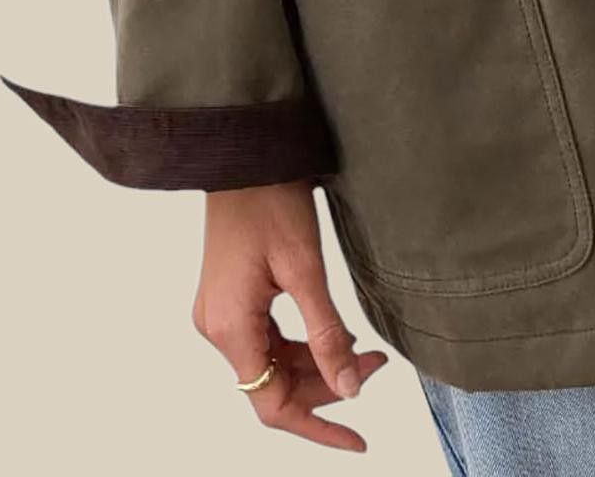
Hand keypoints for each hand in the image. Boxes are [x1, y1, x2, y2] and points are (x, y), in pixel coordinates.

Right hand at [194, 181, 389, 452]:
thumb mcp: (306, 269)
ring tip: (364, 350)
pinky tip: (335, 333)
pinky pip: (266, 340)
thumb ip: (326, 334)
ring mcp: (220, 313)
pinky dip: (301, 344)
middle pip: (273, 386)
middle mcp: (217, 328)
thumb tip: (348, 388)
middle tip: (376, 365)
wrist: (245, 153)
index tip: (357, 440)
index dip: (318, 426)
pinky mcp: (230, 298)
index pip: (271, 405)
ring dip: (316, 364)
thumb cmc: (271, 199)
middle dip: (327, 385)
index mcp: (231, 328)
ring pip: (272, 364)